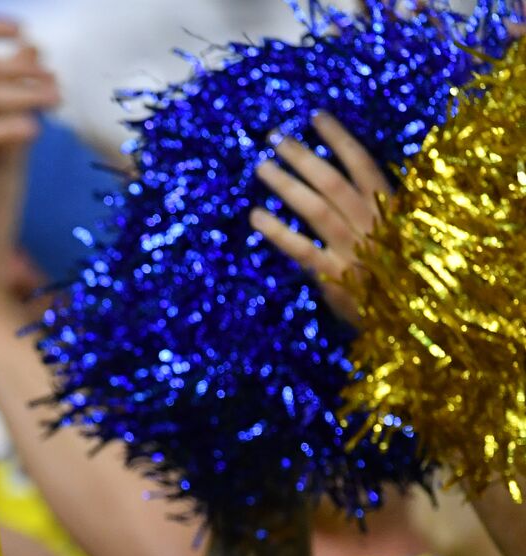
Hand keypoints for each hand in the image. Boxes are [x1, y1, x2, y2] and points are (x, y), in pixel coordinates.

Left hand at [249, 112, 392, 325]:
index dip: (339, 139)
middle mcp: (372, 223)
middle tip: (274, 137)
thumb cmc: (406, 281)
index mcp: (391, 210)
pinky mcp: (336, 276)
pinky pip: (302, 248)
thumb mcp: (399, 239)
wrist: (417, 321)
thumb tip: (339, 193)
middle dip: (302, 156)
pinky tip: (256, 216)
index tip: (315, 117)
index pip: (363, 164)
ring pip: (315, 208)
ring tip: (262, 167)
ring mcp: (354, 248)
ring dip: (286, 184)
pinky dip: (278, 231)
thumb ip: (374, 217)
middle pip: (332, 180)